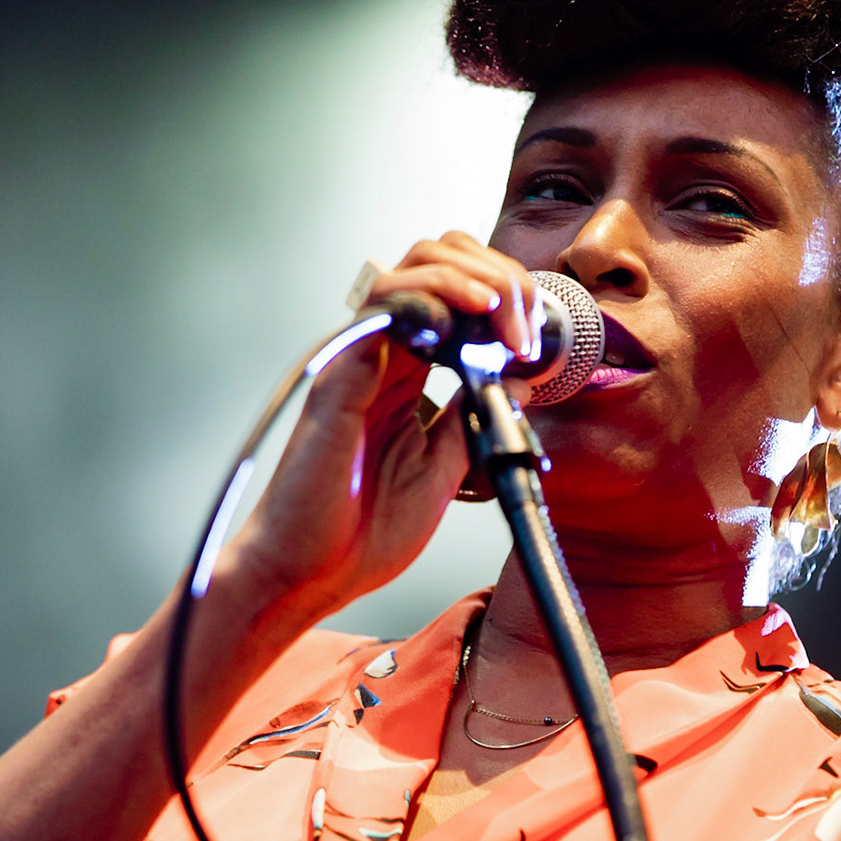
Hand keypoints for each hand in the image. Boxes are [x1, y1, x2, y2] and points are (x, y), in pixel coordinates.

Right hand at [212, 233, 537, 622]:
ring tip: (500, 309)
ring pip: (413, 269)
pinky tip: (465, 317)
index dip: (501, 299)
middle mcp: (382, 358)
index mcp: (406, 378)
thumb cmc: (360, 536)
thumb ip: (475, 419)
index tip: (531, 338)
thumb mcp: (443, 473)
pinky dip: (430, 296)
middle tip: (522, 321)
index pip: (455, 299)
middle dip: (494, 275)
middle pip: (437, 265)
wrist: (308, 575)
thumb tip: (518, 381)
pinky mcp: (341, 374)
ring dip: (469, 275)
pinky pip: (382, 306)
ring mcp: (359, 361)